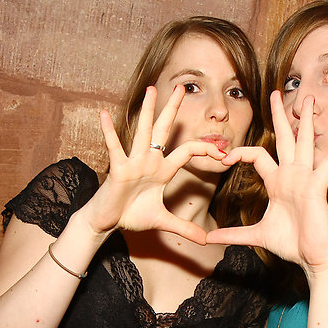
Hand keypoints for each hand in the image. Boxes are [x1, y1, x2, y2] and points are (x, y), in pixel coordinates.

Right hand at [82, 85, 225, 244]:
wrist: (108, 221)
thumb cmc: (131, 215)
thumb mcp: (162, 221)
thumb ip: (184, 228)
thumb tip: (204, 240)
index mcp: (162, 170)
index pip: (188, 152)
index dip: (206, 150)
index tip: (224, 153)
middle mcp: (149, 160)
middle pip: (164, 130)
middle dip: (173, 109)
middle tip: (181, 87)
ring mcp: (133, 162)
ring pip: (143, 132)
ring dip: (147, 111)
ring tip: (151, 90)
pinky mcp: (118, 169)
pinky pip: (114, 148)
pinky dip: (109, 132)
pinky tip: (104, 115)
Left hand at [206, 91, 327, 273]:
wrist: (313, 257)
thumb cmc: (291, 244)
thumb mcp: (255, 236)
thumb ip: (232, 234)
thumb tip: (208, 238)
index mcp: (278, 182)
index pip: (257, 156)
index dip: (240, 154)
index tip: (224, 159)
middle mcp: (292, 175)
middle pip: (285, 138)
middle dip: (280, 115)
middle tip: (276, 93)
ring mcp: (307, 178)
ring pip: (305, 141)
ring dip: (306, 119)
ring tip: (309, 98)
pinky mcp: (318, 185)